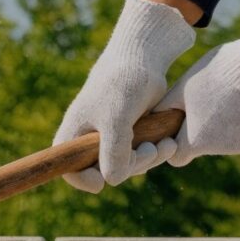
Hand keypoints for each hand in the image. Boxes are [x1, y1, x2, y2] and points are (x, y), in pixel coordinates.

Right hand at [52, 0, 196, 192]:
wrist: (144, 58)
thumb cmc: (122, 83)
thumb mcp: (117, 119)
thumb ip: (112, 150)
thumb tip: (110, 181)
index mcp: (73, 135)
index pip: (70, 171)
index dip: (84, 180)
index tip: (103, 182)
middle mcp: (88, 140)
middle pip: (106, 172)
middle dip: (132, 166)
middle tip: (151, 150)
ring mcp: (109, 138)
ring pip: (127, 166)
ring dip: (149, 159)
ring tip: (166, 145)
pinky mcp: (128, 135)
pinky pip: (140, 156)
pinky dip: (155, 152)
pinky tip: (169, 143)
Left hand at [157, 26, 239, 163]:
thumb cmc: (216, 74)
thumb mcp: (182, 87)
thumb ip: (167, 108)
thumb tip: (154, 117)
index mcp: (198, 142)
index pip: (179, 157)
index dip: (176, 142)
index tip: (181, 125)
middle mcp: (226, 149)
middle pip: (210, 142)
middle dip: (208, 126)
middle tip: (213, 96)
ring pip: (237, 133)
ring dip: (233, 118)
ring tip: (235, 90)